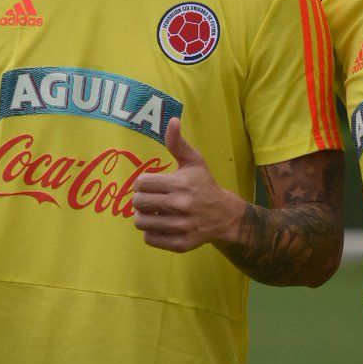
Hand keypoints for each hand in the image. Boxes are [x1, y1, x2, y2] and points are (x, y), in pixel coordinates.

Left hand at [131, 118, 243, 251]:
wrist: (225, 215)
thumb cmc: (204, 184)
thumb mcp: (194, 161)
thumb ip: (178, 142)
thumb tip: (172, 120)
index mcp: (180, 184)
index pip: (141, 183)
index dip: (142, 183)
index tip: (150, 184)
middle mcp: (180, 205)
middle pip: (138, 203)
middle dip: (140, 199)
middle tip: (149, 199)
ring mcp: (181, 226)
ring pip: (140, 222)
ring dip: (144, 216)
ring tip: (154, 212)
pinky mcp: (180, 244)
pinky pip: (149, 238)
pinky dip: (152, 232)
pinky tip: (162, 224)